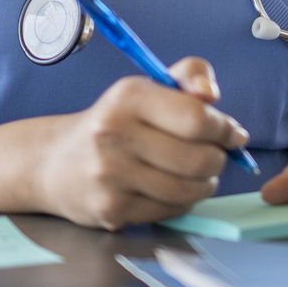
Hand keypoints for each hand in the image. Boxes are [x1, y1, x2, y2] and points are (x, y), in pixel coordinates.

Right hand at [33, 57, 248, 230]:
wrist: (54, 164)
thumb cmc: (115, 121)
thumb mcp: (147, 87)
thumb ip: (189, 76)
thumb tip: (211, 94)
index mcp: (128, 97)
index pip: (196, 118)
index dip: (225, 129)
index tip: (233, 134)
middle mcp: (114, 135)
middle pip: (198, 158)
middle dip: (218, 159)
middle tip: (215, 155)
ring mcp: (110, 177)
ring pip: (189, 189)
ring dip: (206, 183)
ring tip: (198, 173)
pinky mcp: (111, 211)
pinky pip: (171, 210)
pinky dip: (184, 201)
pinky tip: (174, 188)